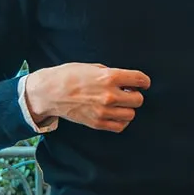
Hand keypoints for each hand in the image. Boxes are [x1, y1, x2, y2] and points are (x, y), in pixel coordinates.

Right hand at [24, 63, 150, 132]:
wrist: (49, 92)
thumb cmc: (68, 76)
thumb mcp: (92, 67)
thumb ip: (110, 74)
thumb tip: (124, 80)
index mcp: (109, 77)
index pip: (140, 80)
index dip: (144, 81)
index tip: (143, 83)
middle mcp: (109, 95)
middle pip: (138, 100)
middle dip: (135, 96)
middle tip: (127, 93)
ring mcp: (103, 111)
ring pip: (131, 114)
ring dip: (128, 109)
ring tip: (120, 104)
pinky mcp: (97, 123)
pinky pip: (120, 126)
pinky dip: (121, 121)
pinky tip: (115, 114)